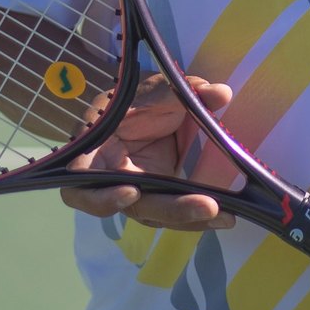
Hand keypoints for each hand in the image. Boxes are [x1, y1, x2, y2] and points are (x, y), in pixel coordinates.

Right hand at [61, 74, 235, 231]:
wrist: (137, 108)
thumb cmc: (130, 100)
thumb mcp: (151, 90)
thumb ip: (181, 90)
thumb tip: (220, 93)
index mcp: (93, 155)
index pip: (84, 185)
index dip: (104, 197)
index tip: (132, 191)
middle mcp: (111, 183)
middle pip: (136, 207)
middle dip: (172, 209)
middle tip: (208, 206)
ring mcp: (136, 193)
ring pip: (158, 215)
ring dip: (190, 219)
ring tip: (225, 216)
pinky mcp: (156, 196)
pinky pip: (173, 211)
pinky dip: (195, 215)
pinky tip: (223, 216)